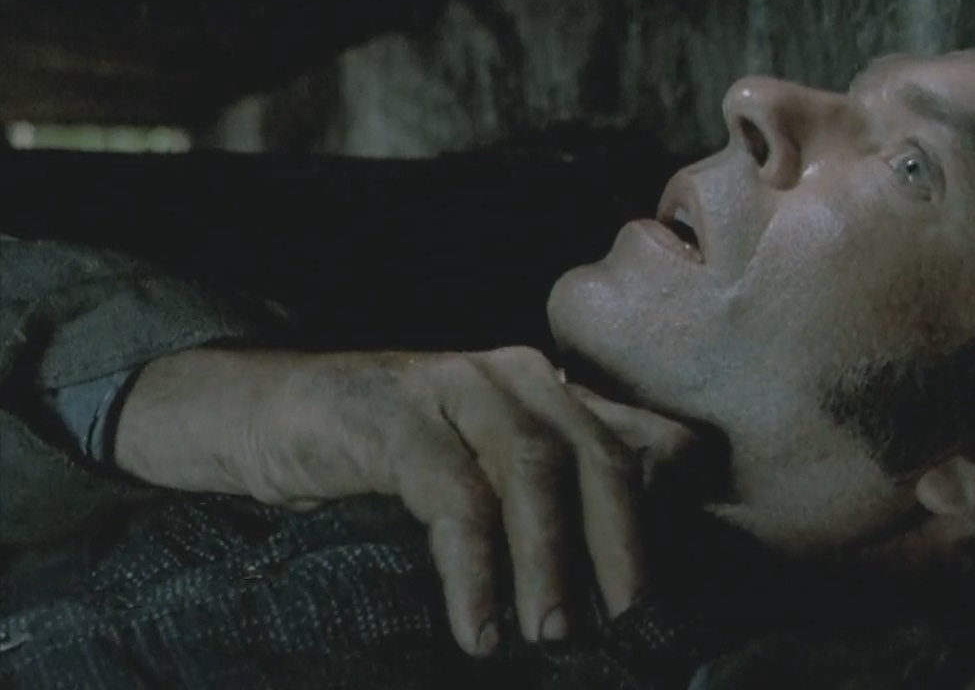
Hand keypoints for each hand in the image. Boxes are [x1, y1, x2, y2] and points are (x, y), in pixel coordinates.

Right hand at [116, 345, 693, 656]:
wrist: (258, 412)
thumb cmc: (384, 457)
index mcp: (557, 393)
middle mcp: (521, 378)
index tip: (679, 583)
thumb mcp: (482, 471)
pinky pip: (455, 497)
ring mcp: (460, 387)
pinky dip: (473, 569)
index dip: (673, 506)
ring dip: (549, 562)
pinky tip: (478, 626)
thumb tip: (612, 585)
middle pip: (601, 458)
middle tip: (628, 621)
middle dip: (623, 545)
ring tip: (552, 634)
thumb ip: (545, 500)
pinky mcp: (397, 416)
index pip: (645, 439)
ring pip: (534, 472)